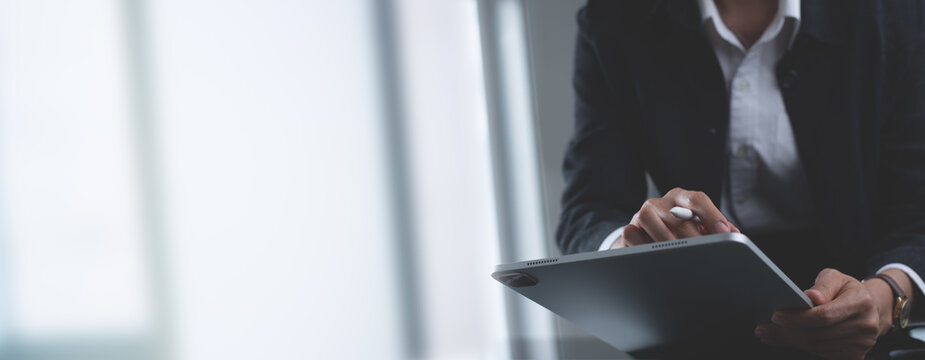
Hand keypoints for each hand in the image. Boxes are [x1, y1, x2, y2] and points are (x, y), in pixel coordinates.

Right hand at [612, 187, 737, 248]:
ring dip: (665, 239)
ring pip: (649, 218)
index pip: (697, 199)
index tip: (724, 232)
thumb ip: (715, 229)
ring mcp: (641, 215)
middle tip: (707, 253)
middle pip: (677, 214)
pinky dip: (643, 246)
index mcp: (681, 198)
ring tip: (680, 256)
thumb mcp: (697, 228)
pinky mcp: (627, 229)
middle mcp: (660, 203)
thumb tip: (735, 234)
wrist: (645, 240)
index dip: (712, 215)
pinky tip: (656, 258)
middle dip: (694, 236)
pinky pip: (631, 234)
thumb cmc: (677, 234)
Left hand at [755, 268, 886, 359]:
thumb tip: (811, 297)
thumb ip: (823, 285)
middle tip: (763, 328)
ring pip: (817, 346)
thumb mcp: (836, 277)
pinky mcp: (856, 356)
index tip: (776, 316)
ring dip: (790, 341)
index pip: (824, 316)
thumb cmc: (847, 290)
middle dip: (786, 332)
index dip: (798, 318)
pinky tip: (786, 339)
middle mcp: (865, 325)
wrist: (871, 308)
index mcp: (861, 303)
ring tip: (769, 333)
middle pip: (817, 334)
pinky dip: (802, 346)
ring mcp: (862, 344)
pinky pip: (822, 354)